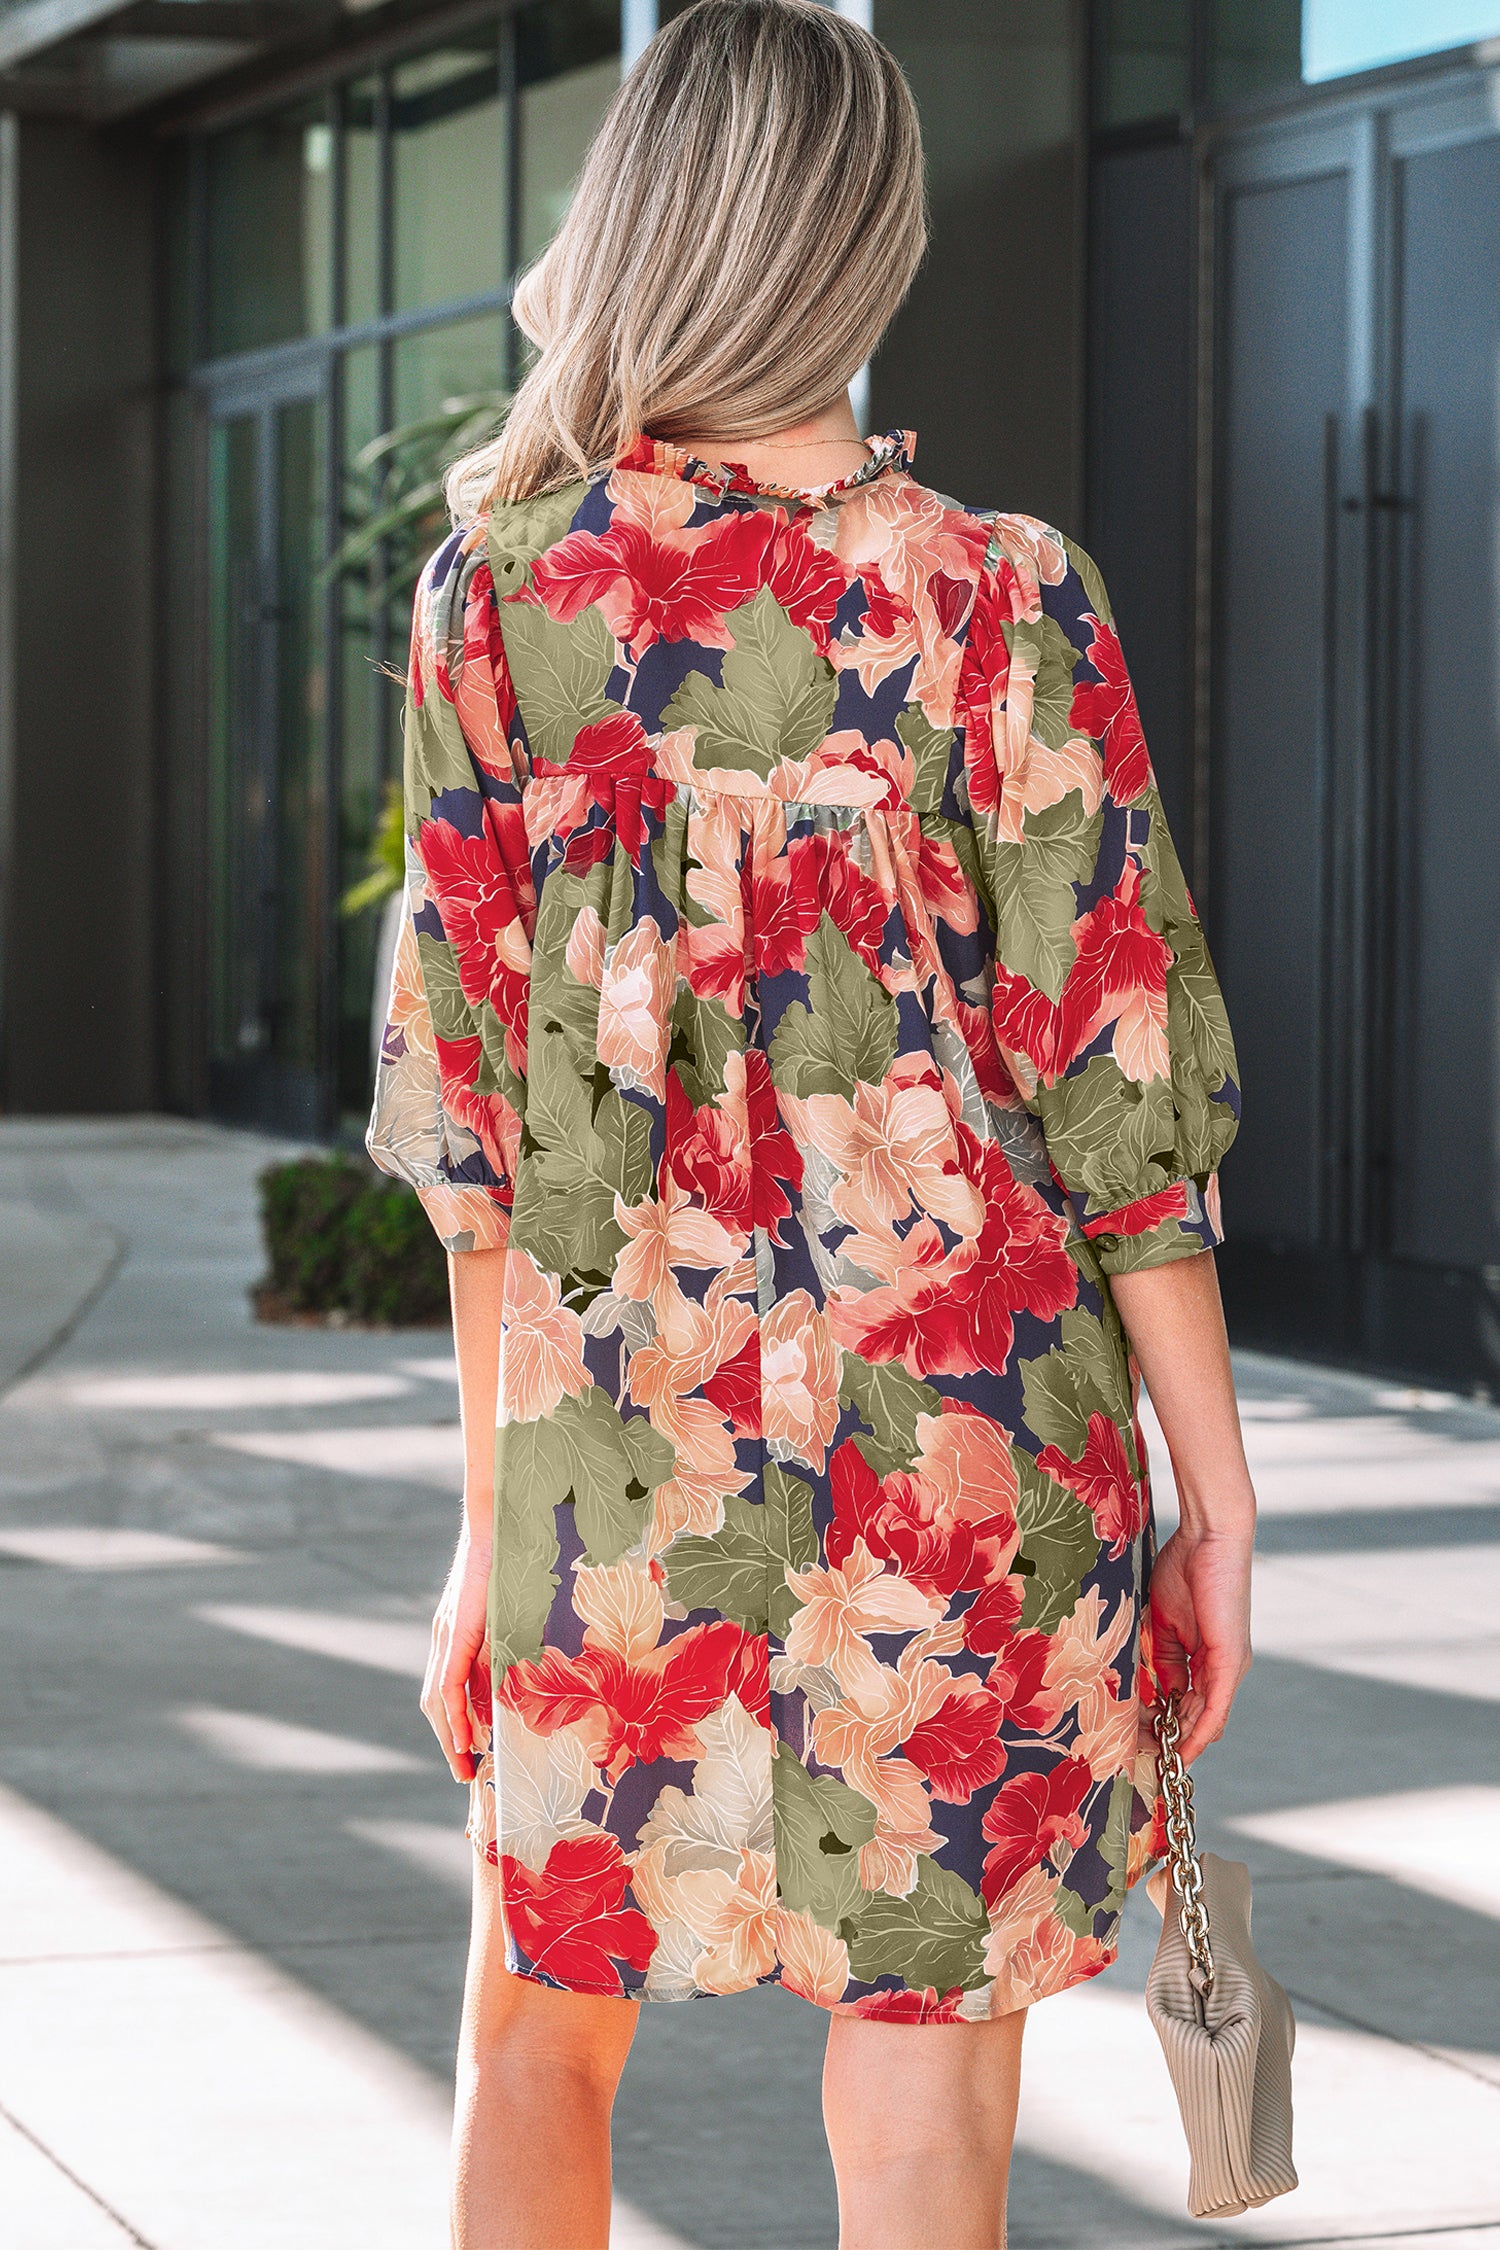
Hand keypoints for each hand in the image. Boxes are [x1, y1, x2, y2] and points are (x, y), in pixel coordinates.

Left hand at [420, 1520, 490, 1781]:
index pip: (446, 1690)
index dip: (453, 1725)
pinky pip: (450, 1683)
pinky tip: (466, 1737)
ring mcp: (446, 1636)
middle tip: (465, 1773)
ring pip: (438, 1701)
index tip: (468, 1755)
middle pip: (436, 1703)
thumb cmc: (508, 1558)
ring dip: (450, 1738)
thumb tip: (517, 1675)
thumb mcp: (507, 1610)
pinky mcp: (456, 1632)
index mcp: (454, 1635)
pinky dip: (455, 1714)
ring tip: (464, 1765)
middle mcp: (443, 1639)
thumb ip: (505, 1638)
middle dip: (450, 1742)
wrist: (497, 1520)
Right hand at [1148, 1525, 1252, 1766]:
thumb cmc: (1184, 1568)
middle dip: (1175, 1741)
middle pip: (1202, 1720)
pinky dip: (1200, 1730)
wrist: (1209, 1536)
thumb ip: (1166, 1660)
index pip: (1192, 1704)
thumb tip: (1163, 1695)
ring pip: (1210, 1719)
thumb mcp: (1166, 1624)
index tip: (1143, 1742)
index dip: (1170, 1726)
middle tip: (1144, 1759)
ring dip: (1185, 1743)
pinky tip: (1184, 1748)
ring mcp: (1230, 1666)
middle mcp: (1225, 1668)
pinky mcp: (1230, 1659)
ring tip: (1158, 1762)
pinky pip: (1216, 1706)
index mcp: (1209, 1658)